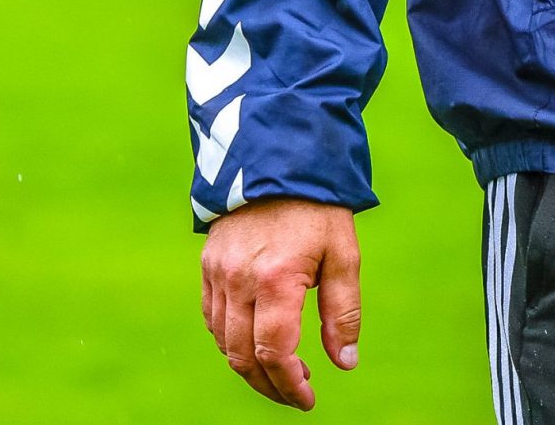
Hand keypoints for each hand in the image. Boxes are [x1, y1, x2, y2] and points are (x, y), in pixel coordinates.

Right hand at [201, 199, 360, 409]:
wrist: (281, 156)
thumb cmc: (319, 204)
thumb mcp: (344, 252)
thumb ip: (343, 310)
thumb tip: (345, 362)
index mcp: (276, 279)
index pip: (274, 354)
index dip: (289, 385)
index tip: (307, 399)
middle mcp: (239, 281)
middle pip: (244, 358)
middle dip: (270, 385)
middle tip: (295, 393)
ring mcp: (218, 274)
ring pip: (224, 343)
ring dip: (249, 367)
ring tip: (281, 370)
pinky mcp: (209, 265)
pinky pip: (212, 319)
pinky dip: (230, 340)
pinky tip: (254, 341)